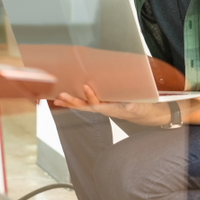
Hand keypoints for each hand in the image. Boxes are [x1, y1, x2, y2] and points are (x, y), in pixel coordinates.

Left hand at [52, 85, 166, 124]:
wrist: (142, 113)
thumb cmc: (141, 109)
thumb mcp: (140, 107)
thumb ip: (134, 106)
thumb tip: (131, 106)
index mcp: (111, 109)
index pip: (98, 104)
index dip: (91, 97)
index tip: (86, 86)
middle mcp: (103, 108)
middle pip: (85, 107)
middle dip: (73, 102)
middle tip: (61, 96)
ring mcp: (101, 106)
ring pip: (83, 105)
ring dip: (70, 102)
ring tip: (57, 99)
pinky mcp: (101, 102)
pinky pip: (86, 102)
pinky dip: (76, 99)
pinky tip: (67, 97)